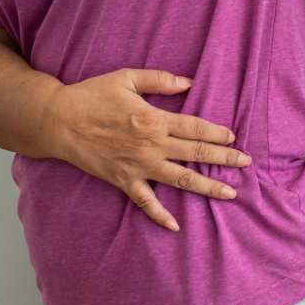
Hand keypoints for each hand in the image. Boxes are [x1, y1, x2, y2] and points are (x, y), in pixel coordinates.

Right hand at [41, 69, 249, 231]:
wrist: (57, 121)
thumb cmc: (91, 95)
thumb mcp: (126, 78)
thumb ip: (159, 80)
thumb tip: (189, 82)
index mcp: (154, 118)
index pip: (195, 127)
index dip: (218, 133)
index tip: (234, 137)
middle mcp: (151, 145)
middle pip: (196, 153)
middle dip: (224, 158)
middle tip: (247, 163)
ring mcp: (138, 165)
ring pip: (180, 179)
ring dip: (207, 186)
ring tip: (230, 193)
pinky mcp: (123, 180)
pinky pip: (145, 202)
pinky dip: (160, 215)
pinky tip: (177, 226)